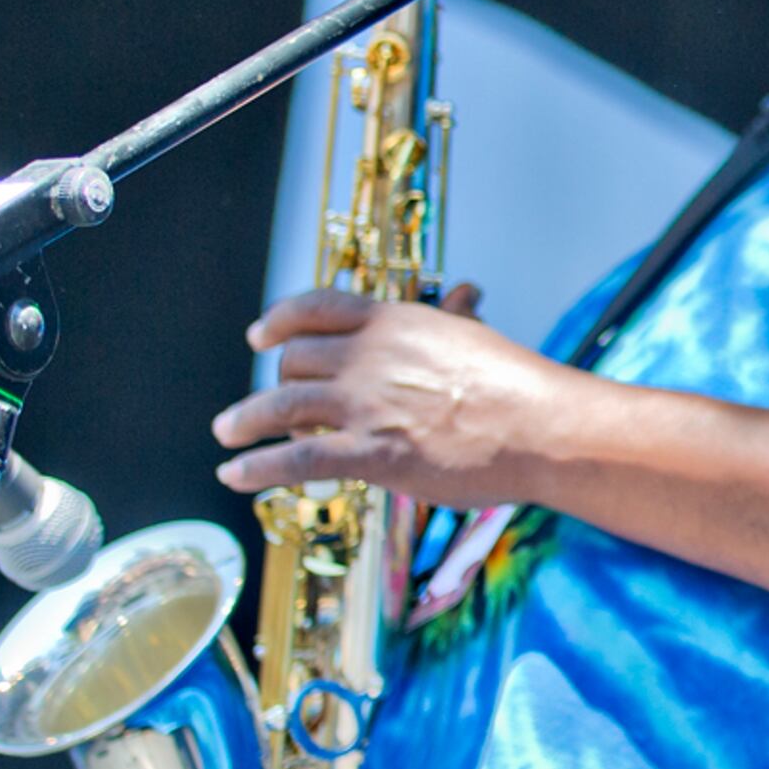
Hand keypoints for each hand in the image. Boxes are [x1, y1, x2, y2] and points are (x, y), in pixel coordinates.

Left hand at [211, 288, 571, 504]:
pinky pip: (293, 459)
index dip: (279, 321)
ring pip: (279, 404)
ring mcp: (364, 402)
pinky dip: (255, 467)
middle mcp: (368, 354)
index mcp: (393, 320)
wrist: (541, 427)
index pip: (316, 307)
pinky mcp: (369, 452)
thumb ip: (452, 319)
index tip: (261, 335)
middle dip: (275, 381)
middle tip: (268, 404)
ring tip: (227, 432)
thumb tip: (463, 292)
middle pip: (293, 361)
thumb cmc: (518, 387)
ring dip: (243, 420)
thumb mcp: (475, 338)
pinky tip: (234, 475)